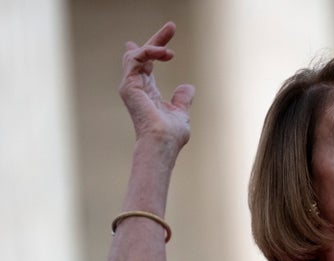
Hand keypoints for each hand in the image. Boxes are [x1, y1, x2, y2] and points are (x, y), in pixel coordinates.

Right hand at [118, 22, 194, 148]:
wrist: (162, 143)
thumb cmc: (170, 135)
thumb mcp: (180, 112)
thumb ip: (182, 99)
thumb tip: (188, 86)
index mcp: (147, 91)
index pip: (149, 63)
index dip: (158, 48)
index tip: (170, 33)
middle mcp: (136, 86)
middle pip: (141, 55)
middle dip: (157, 39)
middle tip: (172, 26)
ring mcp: (130, 86)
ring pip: (136, 54)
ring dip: (155, 45)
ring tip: (170, 50)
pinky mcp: (128, 85)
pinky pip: (136, 59)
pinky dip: (149, 52)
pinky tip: (164, 53)